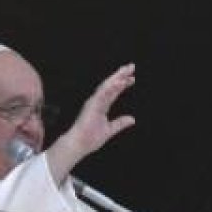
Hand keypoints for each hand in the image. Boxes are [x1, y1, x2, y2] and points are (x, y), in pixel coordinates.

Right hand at [46, 63, 136, 183]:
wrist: (80, 145)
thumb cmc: (90, 138)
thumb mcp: (110, 130)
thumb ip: (120, 123)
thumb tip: (132, 119)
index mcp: (101, 106)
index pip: (113, 92)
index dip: (122, 84)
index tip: (132, 78)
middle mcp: (97, 101)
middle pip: (111, 85)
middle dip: (121, 75)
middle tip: (131, 66)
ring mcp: (94, 102)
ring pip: (107, 86)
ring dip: (117, 77)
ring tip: (127, 70)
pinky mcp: (92, 105)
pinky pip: (103, 93)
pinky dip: (111, 87)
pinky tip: (120, 81)